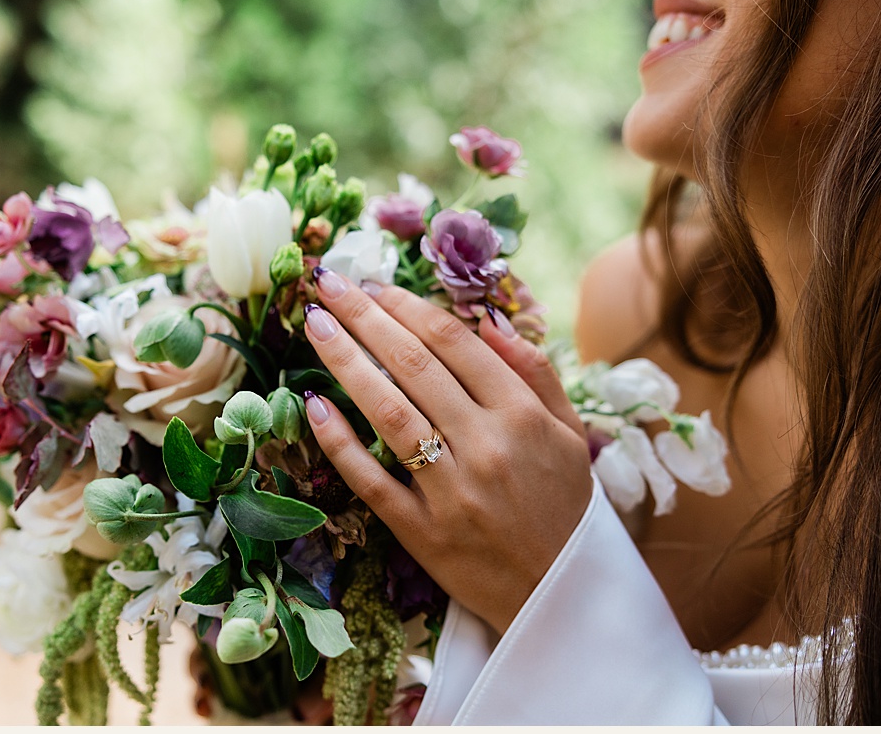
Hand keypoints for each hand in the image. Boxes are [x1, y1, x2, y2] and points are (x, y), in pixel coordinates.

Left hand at [295, 268, 595, 633]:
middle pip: (414, 367)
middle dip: (365, 318)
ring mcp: (450, 490)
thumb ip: (532, 373)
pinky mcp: (421, 531)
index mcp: (522, 416)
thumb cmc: (561, 505)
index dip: (408, 308)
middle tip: (325, 284)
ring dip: (345, 363)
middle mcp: (486, 446)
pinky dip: (340, 441)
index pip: (454, 344)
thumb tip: (486, 318)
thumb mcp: (567, 434)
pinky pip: (371, 479)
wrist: (562, 596)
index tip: (372, 285)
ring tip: (315, 325)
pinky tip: (313, 404)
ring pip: (388, 413)